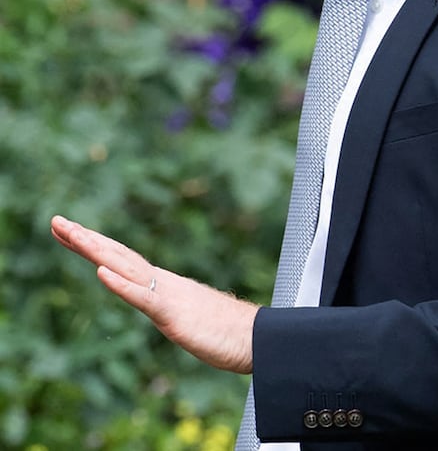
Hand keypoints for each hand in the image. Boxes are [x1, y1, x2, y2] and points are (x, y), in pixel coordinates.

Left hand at [51, 215, 257, 373]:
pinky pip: (144, 298)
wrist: (258, 339)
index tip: (68, 231)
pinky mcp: (174, 315)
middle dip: (85, 239)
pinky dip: (121, 285)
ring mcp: (168, 296)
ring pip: (126, 268)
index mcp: (164, 285)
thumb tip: (163, 303)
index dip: (94, 244)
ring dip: (96, 251)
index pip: (122, 260)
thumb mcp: (188, 317)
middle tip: (56, 221)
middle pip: (118, 256)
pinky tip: (101, 273)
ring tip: (71, 234)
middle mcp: (163, 283)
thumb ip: (172, 306)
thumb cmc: (227, 332)